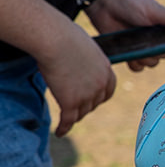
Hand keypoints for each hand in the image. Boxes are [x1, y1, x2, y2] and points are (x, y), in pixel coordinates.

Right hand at [37, 22, 115, 136]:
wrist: (54, 38)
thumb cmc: (64, 34)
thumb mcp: (84, 46)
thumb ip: (86, 59)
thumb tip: (79, 59)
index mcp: (106, 71)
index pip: (108, 91)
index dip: (100, 96)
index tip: (94, 99)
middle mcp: (100, 86)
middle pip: (94, 103)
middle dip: (86, 106)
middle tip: (74, 107)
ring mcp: (86, 96)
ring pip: (81, 112)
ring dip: (74, 115)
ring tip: (66, 117)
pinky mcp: (71, 102)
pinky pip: (68, 120)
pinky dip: (64, 127)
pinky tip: (59, 132)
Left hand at [85, 0, 164, 71]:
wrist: (103, 3)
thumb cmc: (130, 2)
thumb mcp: (153, 10)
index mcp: (164, 31)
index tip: (158, 42)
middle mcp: (155, 41)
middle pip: (160, 58)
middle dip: (152, 54)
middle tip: (143, 42)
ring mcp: (141, 48)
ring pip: (149, 64)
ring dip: (142, 59)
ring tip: (132, 45)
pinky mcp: (129, 53)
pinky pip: (136, 68)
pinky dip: (133, 63)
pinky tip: (128, 53)